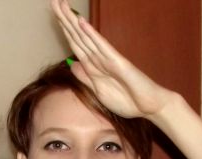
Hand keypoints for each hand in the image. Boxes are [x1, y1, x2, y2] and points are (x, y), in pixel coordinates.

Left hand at [51, 0, 174, 118]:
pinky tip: (81, 23)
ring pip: (85, 37)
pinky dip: (91, 34)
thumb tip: (73, 64)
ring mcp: (107, 58)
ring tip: (61, 4)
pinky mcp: (117, 62)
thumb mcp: (98, 91)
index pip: (75, 43)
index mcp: (93, 65)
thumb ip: (86, 77)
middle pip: (77, 35)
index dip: (64, 29)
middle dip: (64, 19)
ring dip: (73, 21)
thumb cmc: (126, 100)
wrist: (148, 106)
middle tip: (53, 1)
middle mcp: (98, 58)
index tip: (54, 14)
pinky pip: (101, 46)